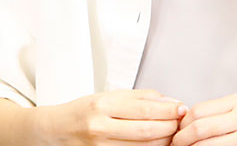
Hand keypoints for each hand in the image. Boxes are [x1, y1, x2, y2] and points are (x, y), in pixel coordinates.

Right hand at [56, 89, 186, 145]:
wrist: (54, 131)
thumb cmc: (81, 112)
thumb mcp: (107, 96)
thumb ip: (139, 97)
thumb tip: (168, 100)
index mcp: (103, 105)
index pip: (145, 108)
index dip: (169, 110)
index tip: (181, 108)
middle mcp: (100, 127)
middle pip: (147, 130)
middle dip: (170, 127)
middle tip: (180, 122)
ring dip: (163, 141)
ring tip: (171, 133)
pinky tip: (155, 144)